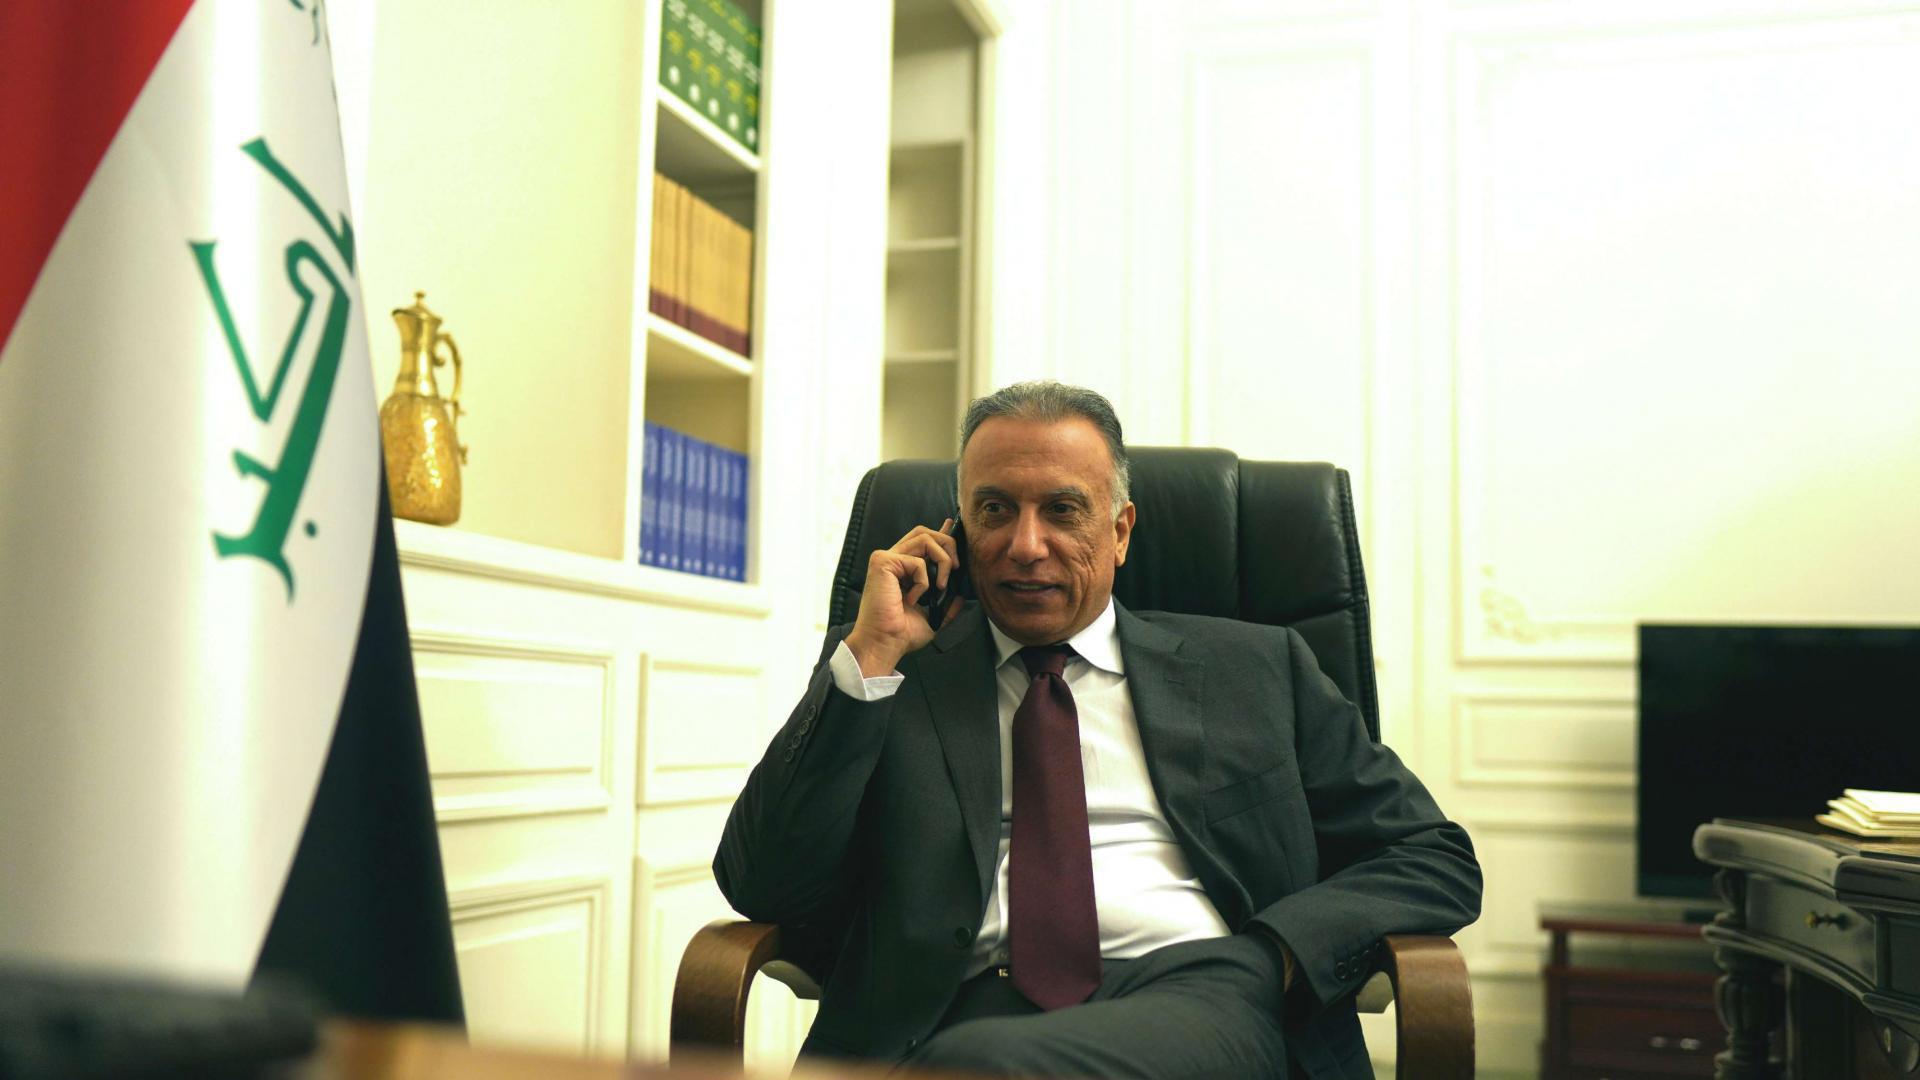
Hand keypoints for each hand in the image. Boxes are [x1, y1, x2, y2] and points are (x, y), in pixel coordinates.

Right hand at [843, 519, 964, 676]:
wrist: (885, 643)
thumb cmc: (902, 633)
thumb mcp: (933, 617)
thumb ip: (946, 603)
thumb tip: (961, 595)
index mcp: (901, 569)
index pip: (922, 540)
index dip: (940, 531)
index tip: (953, 526)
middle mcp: (892, 560)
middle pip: (925, 532)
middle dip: (947, 543)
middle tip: (955, 568)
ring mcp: (886, 559)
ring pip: (925, 538)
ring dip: (942, 560)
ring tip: (940, 586)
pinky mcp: (882, 563)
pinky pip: (917, 561)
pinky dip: (924, 581)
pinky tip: (913, 598)